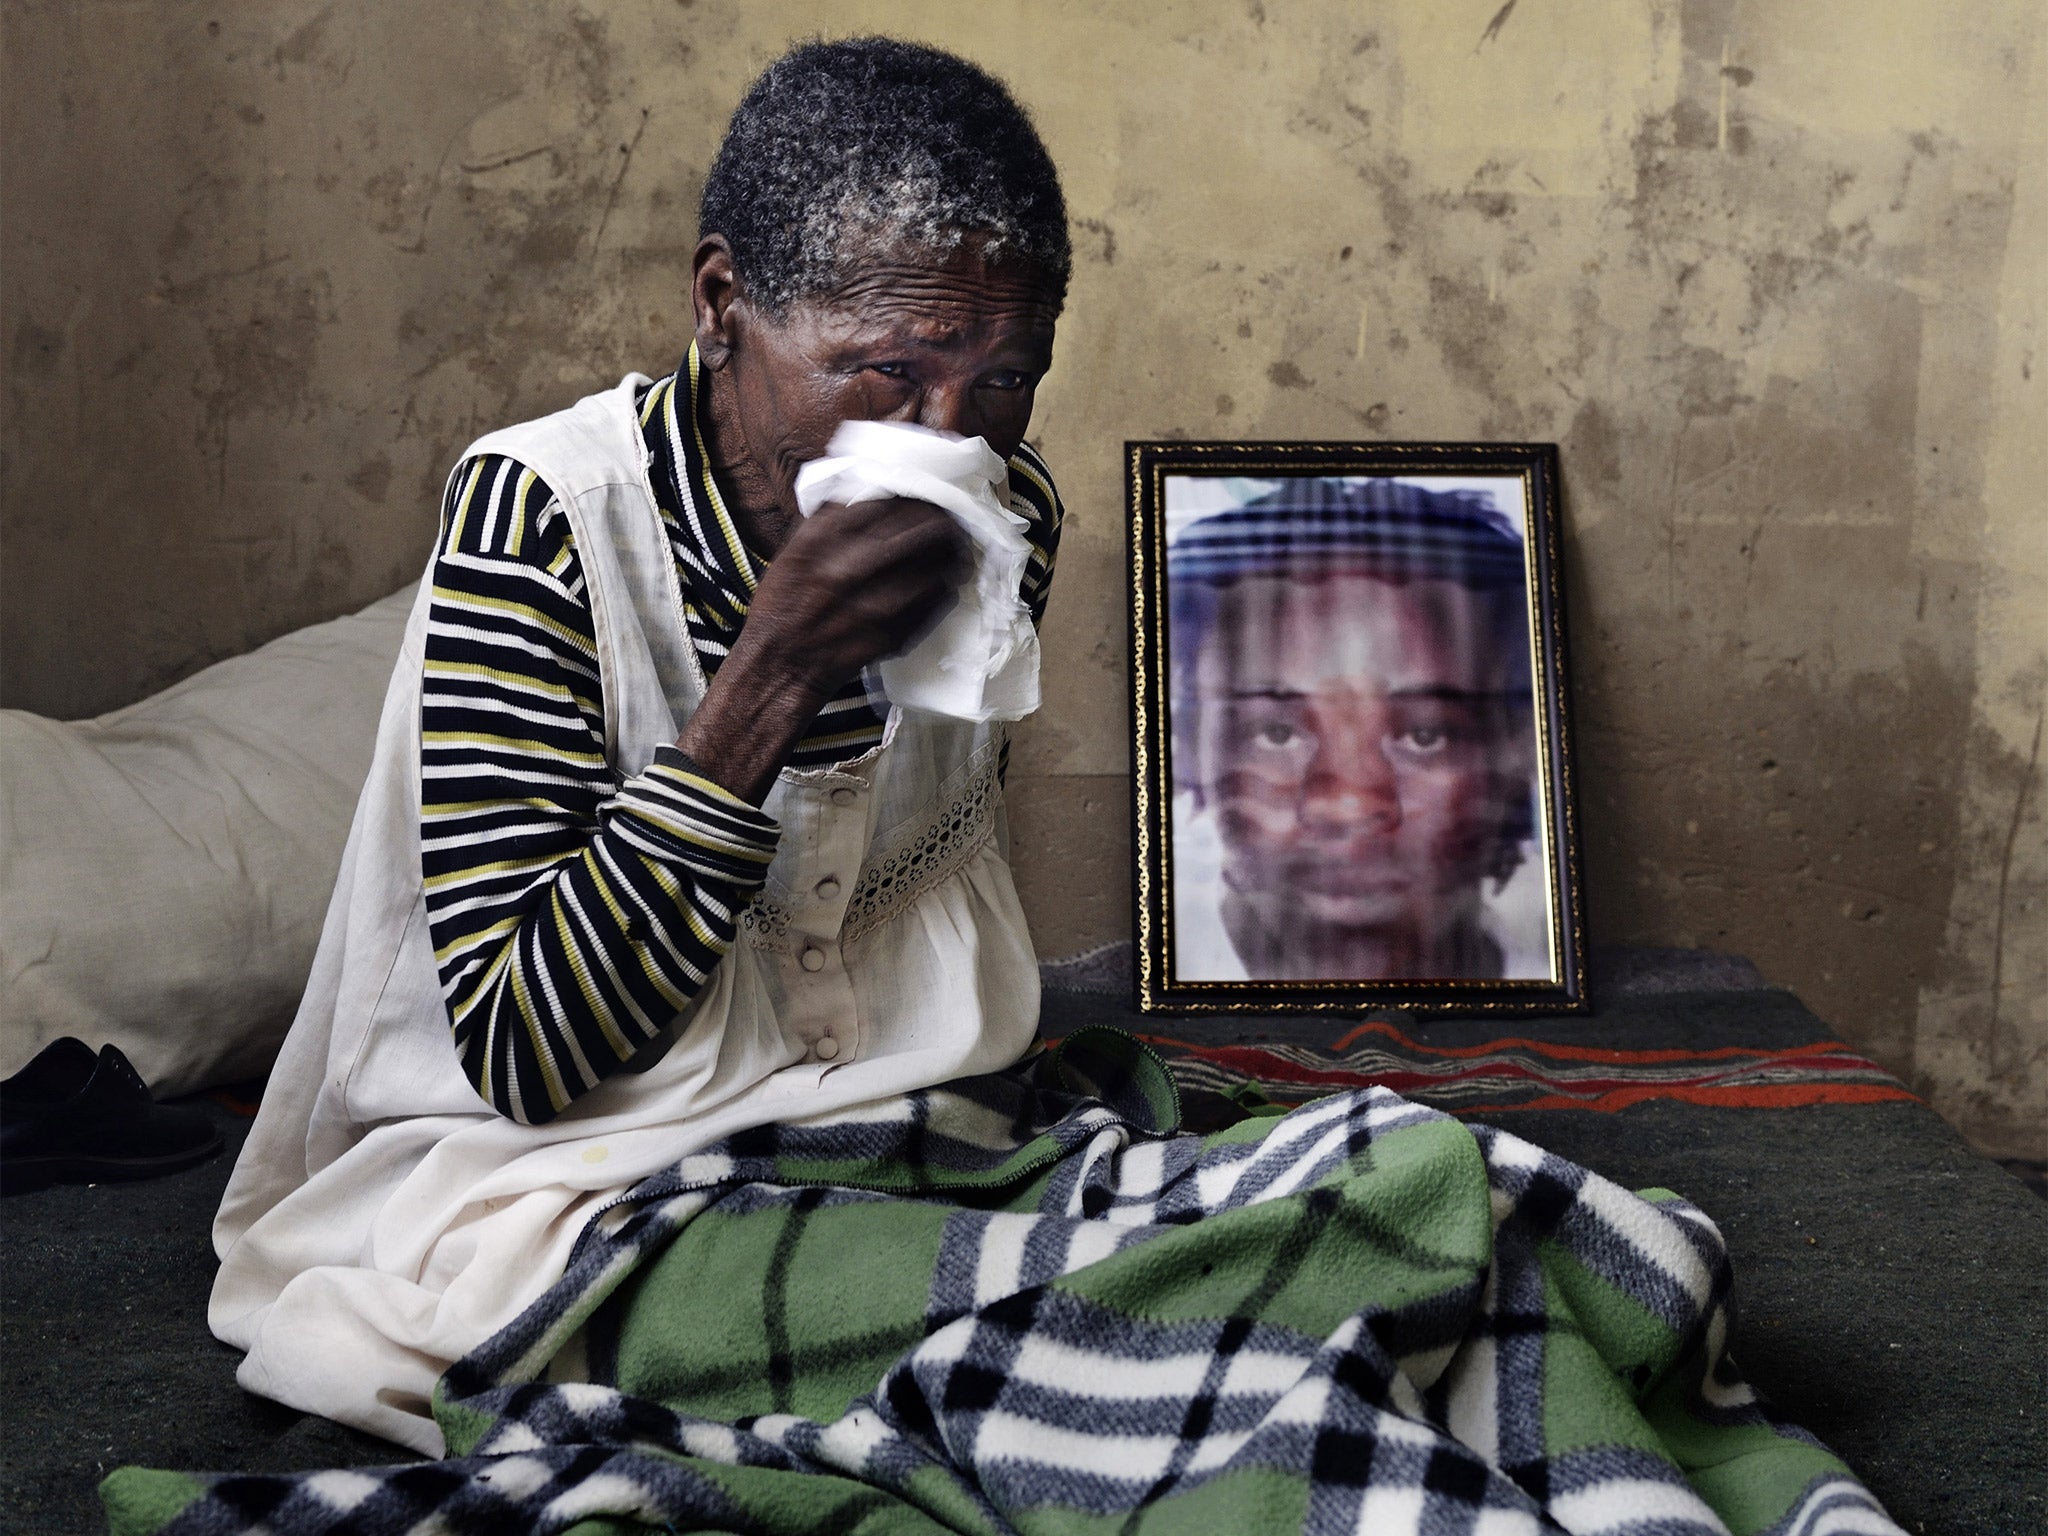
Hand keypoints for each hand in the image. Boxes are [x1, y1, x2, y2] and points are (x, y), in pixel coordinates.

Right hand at [734, 496, 969, 701]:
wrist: (782, 664)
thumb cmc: (784, 605)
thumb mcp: (794, 550)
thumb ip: (828, 519)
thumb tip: (867, 493)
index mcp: (826, 539)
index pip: (891, 501)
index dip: (916, 497)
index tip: (924, 499)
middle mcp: (854, 565)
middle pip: (925, 528)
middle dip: (944, 521)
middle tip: (949, 522)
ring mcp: (878, 601)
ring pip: (941, 562)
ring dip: (953, 552)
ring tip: (955, 549)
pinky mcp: (896, 630)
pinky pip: (939, 598)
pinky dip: (945, 586)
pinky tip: (941, 582)